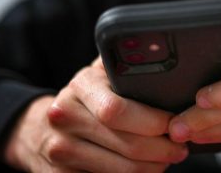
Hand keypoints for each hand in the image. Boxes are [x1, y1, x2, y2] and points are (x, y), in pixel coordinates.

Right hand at [3, 58, 187, 172]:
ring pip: (122, 170)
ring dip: (154, 167)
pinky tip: (146, 168)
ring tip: (168, 158)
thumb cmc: (85, 99)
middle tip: (181, 147)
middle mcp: (64, 118)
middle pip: (127, 144)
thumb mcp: (100, 74)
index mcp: (80, 86)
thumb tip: (163, 58)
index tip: (174, 123)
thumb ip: (125, 66)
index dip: (153, 121)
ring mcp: (60, 150)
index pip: (117, 110)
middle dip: (162, 149)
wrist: (39, 129)